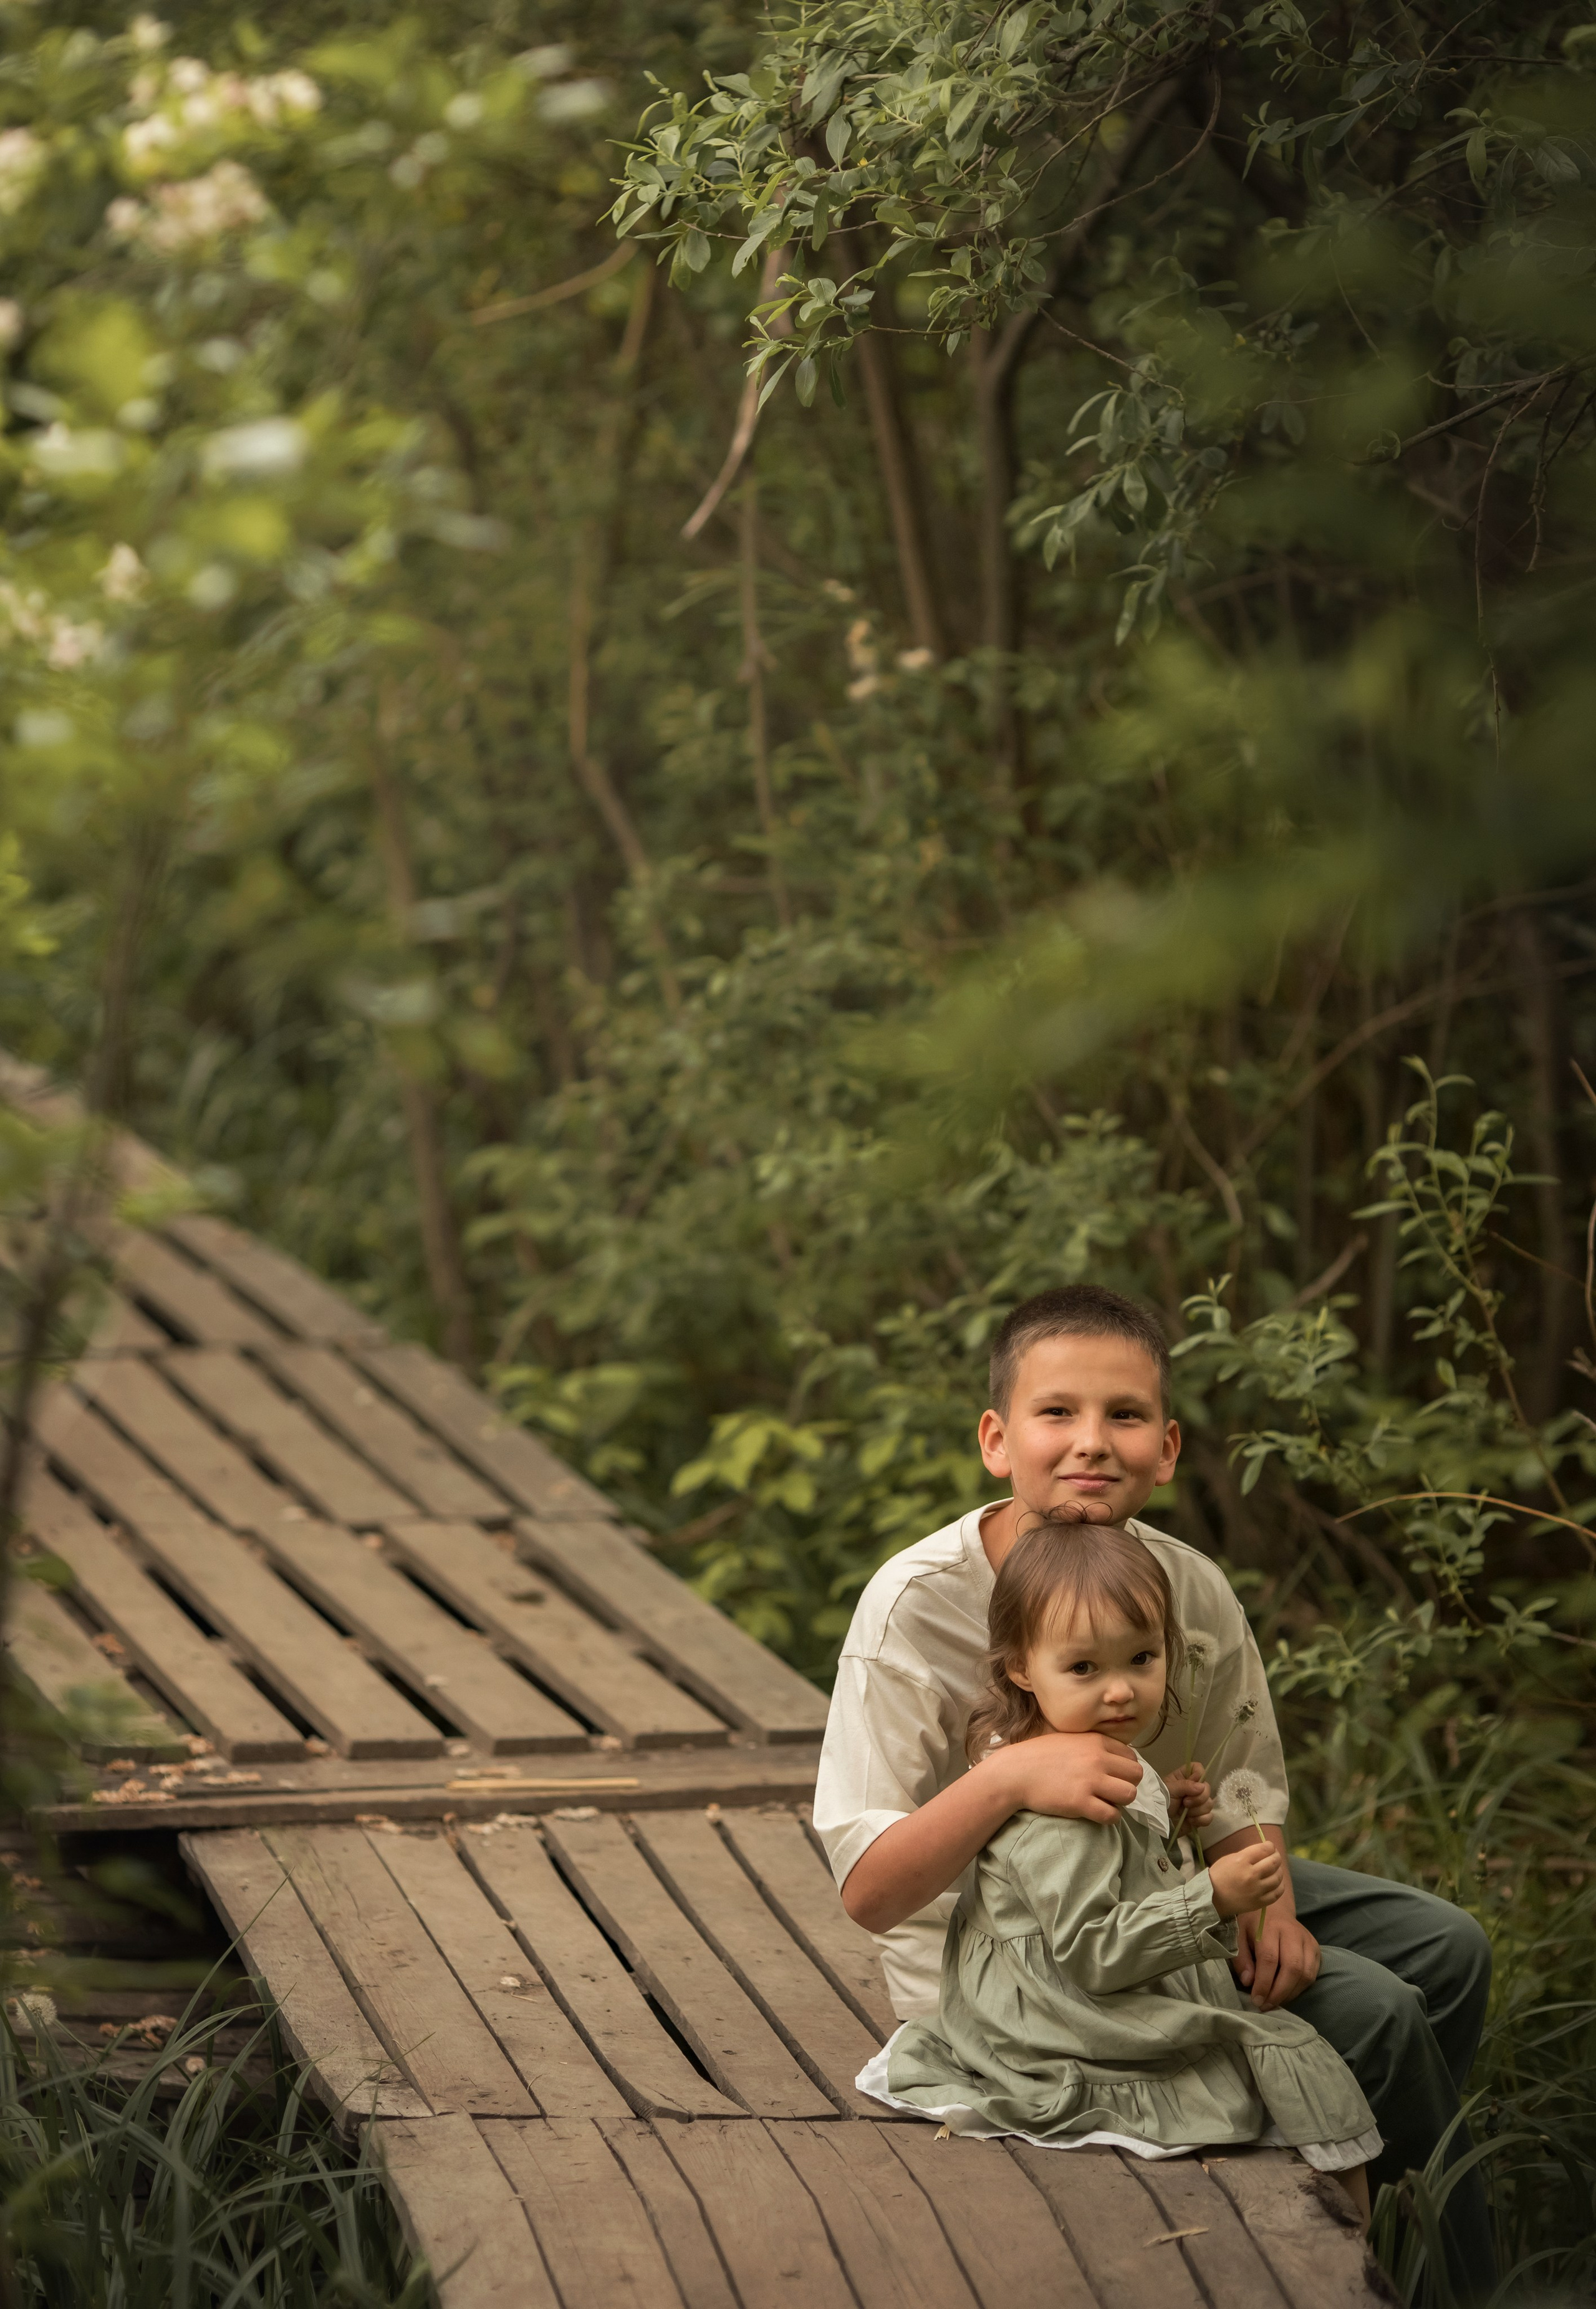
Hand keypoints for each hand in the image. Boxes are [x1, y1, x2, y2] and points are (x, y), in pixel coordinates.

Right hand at [1005, 1730, 1141, 1824]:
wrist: (1015, 1772)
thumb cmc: (1039, 1755)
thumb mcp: (1070, 1739)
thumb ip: (1093, 1746)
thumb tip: (1115, 1758)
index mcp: (1096, 1741)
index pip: (1132, 1757)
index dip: (1125, 1769)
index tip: (1114, 1776)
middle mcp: (1097, 1759)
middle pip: (1136, 1775)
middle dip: (1127, 1784)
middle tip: (1112, 1791)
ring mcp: (1090, 1781)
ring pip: (1129, 1795)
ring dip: (1121, 1801)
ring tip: (1106, 1802)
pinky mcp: (1081, 1802)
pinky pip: (1112, 1815)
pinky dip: (1109, 1817)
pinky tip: (1097, 1813)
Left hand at [1164, 1763, 1212, 1828]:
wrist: (1158, 1820)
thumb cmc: (1161, 1800)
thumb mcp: (1170, 1789)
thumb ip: (1185, 1785)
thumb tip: (1202, 1787)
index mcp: (1185, 1777)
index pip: (1199, 1769)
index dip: (1198, 1776)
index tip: (1191, 1785)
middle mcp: (1194, 1789)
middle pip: (1207, 1788)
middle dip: (1197, 1799)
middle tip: (1185, 1803)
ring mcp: (1198, 1803)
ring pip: (1209, 1804)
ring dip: (1196, 1810)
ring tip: (1184, 1813)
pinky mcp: (1200, 1816)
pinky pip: (1209, 1817)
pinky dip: (1200, 1820)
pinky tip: (1190, 1820)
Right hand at [1208, 1841, 1285, 1919]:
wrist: (1212, 1898)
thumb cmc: (1220, 1875)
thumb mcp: (1230, 1858)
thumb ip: (1248, 1854)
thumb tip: (1264, 1851)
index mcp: (1242, 1861)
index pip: (1264, 1849)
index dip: (1270, 1846)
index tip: (1269, 1846)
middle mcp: (1251, 1875)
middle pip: (1273, 1863)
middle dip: (1277, 1856)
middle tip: (1275, 1856)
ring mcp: (1257, 1890)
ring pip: (1277, 1878)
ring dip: (1279, 1870)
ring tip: (1275, 1869)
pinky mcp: (1259, 1902)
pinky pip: (1276, 1893)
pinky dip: (1280, 1886)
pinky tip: (1277, 1882)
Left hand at [1234, 1904, 1320, 2009]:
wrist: (1275, 1906)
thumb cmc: (1253, 1922)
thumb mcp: (1238, 1934)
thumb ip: (1241, 1957)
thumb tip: (1248, 1982)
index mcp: (1270, 1926)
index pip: (1270, 1959)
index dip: (1264, 1983)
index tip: (1256, 2000)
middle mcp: (1292, 1932)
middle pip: (1292, 1968)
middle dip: (1279, 1993)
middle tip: (1266, 2005)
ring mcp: (1307, 1940)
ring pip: (1306, 1974)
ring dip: (1290, 1994)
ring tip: (1274, 2002)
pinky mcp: (1316, 1948)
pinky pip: (1312, 1974)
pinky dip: (1299, 1989)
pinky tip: (1285, 1993)